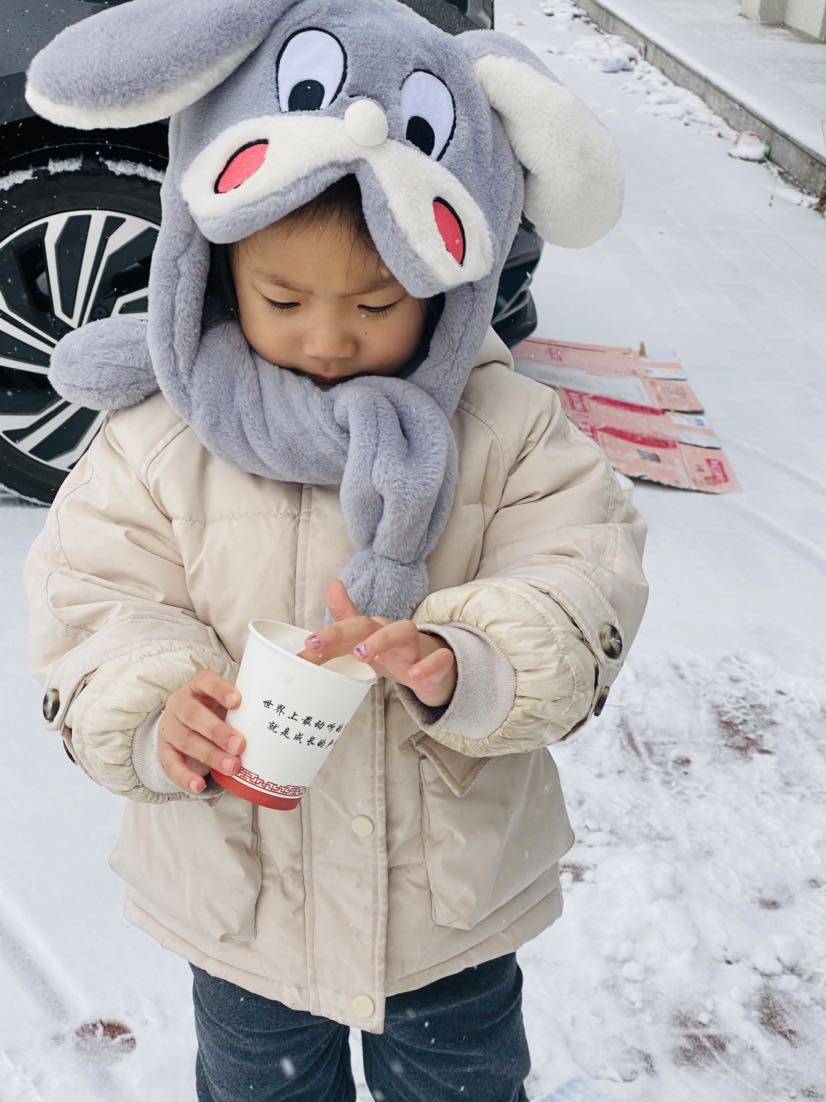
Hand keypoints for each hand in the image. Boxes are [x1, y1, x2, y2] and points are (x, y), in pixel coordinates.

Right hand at [157, 669, 246, 793]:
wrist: (182, 725)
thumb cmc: (214, 711)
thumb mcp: (224, 703)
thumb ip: (244, 708)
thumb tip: (276, 719)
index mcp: (197, 687)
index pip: (206, 682)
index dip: (220, 690)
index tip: (238, 701)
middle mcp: (179, 704)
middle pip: (194, 715)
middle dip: (218, 731)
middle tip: (240, 745)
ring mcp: (170, 728)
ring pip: (187, 741)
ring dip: (210, 755)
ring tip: (232, 767)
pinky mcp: (165, 751)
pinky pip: (172, 765)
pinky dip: (185, 777)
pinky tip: (199, 785)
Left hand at [296, 580, 457, 708]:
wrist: (436, 666)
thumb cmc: (394, 652)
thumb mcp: (367, 641)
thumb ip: (345, 622)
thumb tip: (331, 587)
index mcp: (373, 630)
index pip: (346, 628)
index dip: (326, 635)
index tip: (306, 645)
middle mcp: (392, 633)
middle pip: (367, 624)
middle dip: (341, 632)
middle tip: (318, 645)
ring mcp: (416, 646)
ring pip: (404, 633)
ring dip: (382, 640)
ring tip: (362, 654)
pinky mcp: (438, 662)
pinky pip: (438, 660)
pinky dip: (429, 666)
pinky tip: (416, 676)